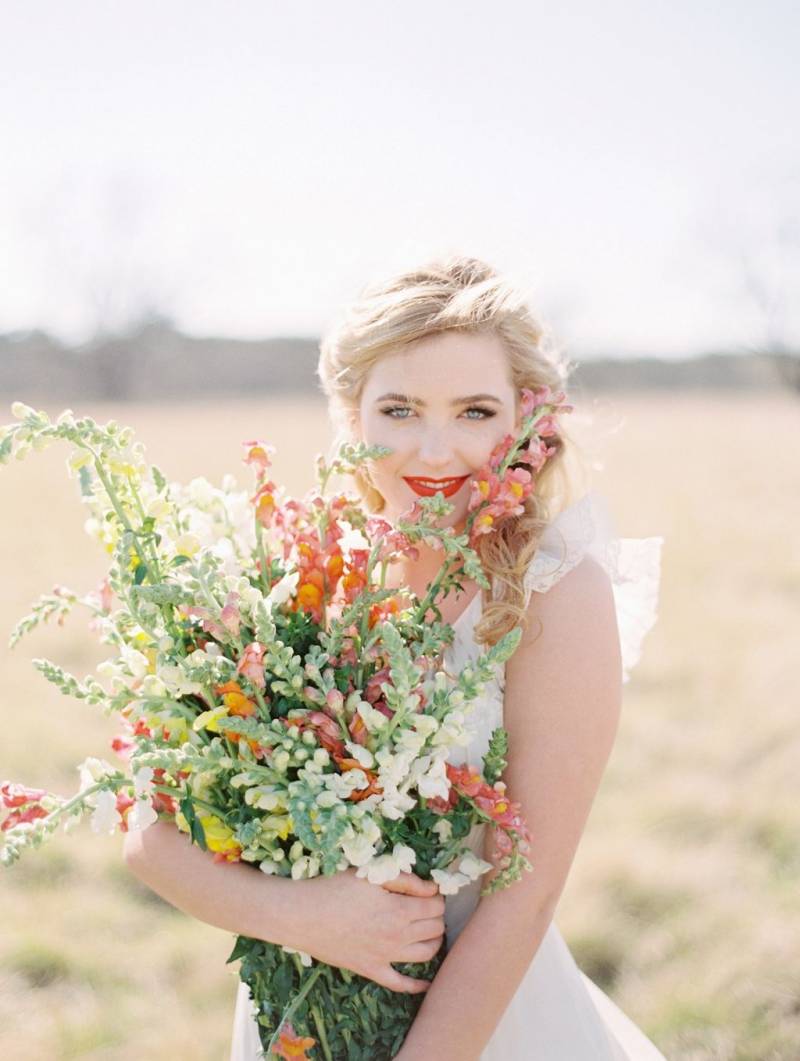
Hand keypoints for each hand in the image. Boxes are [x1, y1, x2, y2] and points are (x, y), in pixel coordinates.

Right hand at [291, 868, 444, 993]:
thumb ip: (405, 881)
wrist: (304, 916)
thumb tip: (432, 889)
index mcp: (399, 911)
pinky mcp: (371, 970)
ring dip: (434, 942)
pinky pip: (400, 984)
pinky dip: (416, 985)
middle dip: (437, 916)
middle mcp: (397, 938)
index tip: (431, 892)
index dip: (437, 897)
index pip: (435, 907)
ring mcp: (385, 957)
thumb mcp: (372, 875)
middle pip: (434, 929)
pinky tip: (426, 983)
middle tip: (428, 907)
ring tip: (429, 930)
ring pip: (425, 954)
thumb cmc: (336, 889)